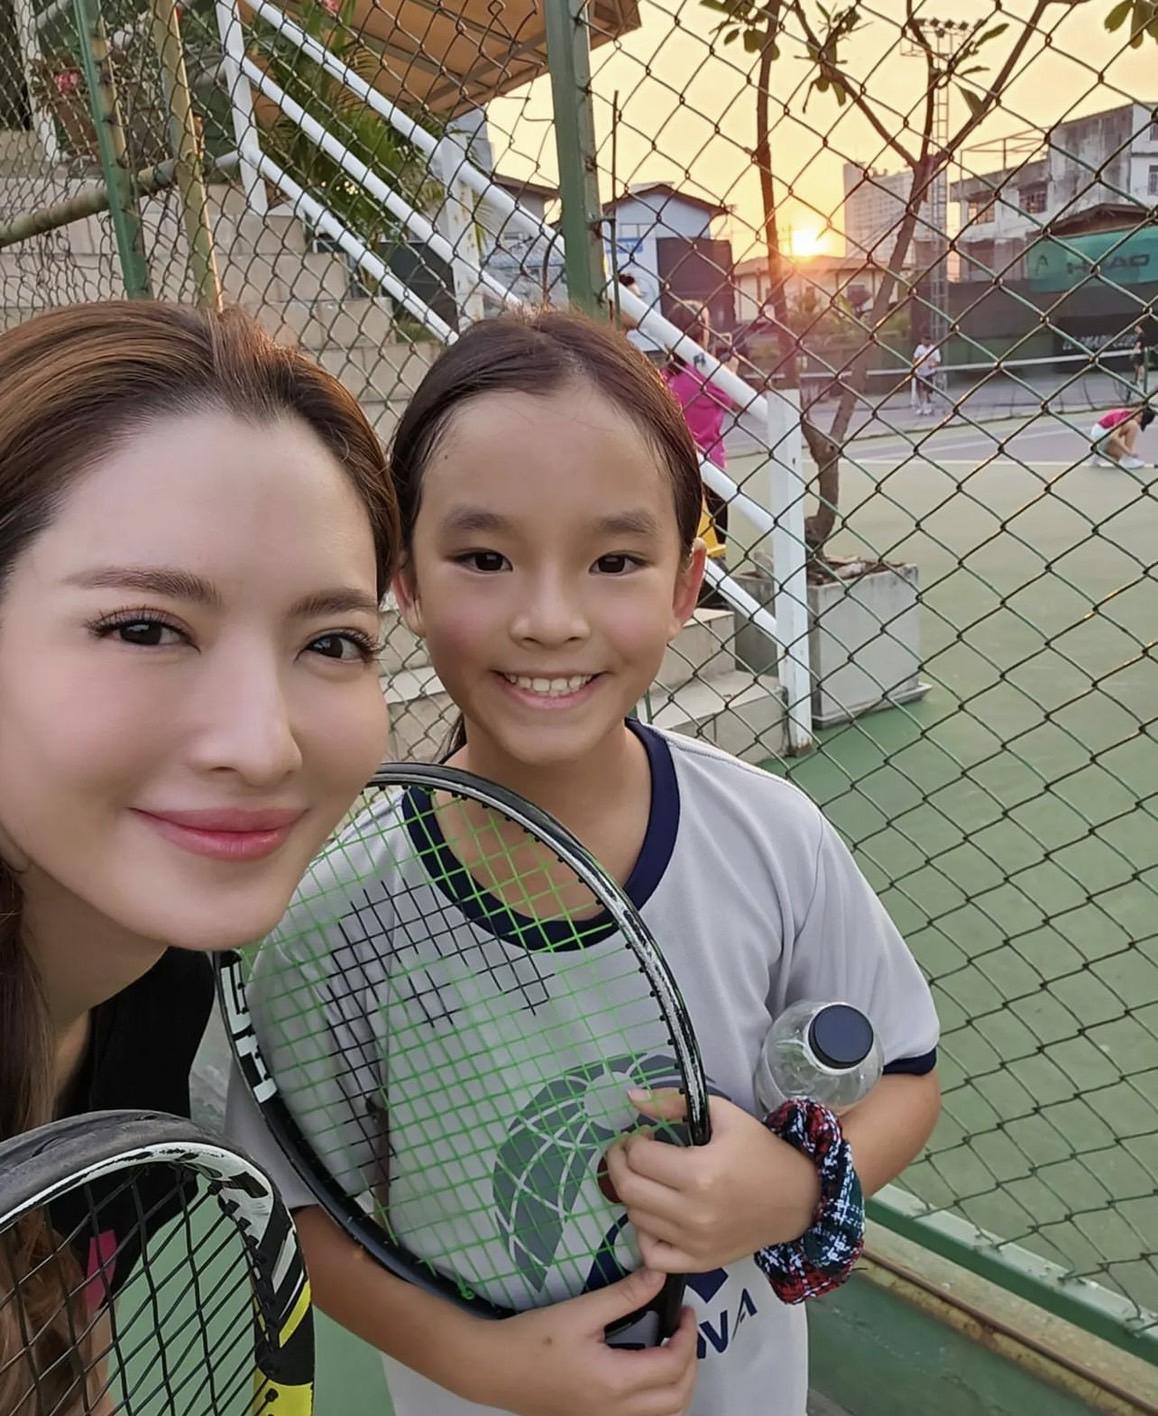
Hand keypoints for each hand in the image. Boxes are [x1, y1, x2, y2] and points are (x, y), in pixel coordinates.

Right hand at [484, 1268, 697, 1415]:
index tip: (686, 1309)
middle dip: (690, 1363)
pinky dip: (657, 1397)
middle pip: (677, 1399)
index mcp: (616, 1383)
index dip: (688, 1336)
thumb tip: (659, 1275)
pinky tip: (646, 1369)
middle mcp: (617, 1412)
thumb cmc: (534, 1338)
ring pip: (663, 1414)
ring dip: (678, 1384)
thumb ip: (624, 1295)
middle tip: (684, 1330)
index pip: (673, 1365)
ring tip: (671, 1348)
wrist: (494, 1368)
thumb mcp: (581, 1311)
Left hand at [604, 1090, 820, 1272]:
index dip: (632, 1141)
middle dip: (618, 1164)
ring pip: (635, 1219)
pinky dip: (644, 1237)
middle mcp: (693, 1213)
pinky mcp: (700, 1263)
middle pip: (629, 1189)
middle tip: (628, 1153)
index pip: (638, 1157)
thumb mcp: (723, 1115)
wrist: (798, 1198)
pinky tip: (654, 1217)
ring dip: (633, 1195)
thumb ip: (673, 1103)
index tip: (643, 1135)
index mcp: (699, 1172)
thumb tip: (630, 1098)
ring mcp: (695, 1243)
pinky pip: (652, 1257)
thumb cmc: (760, 1151)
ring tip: (648, 1180)